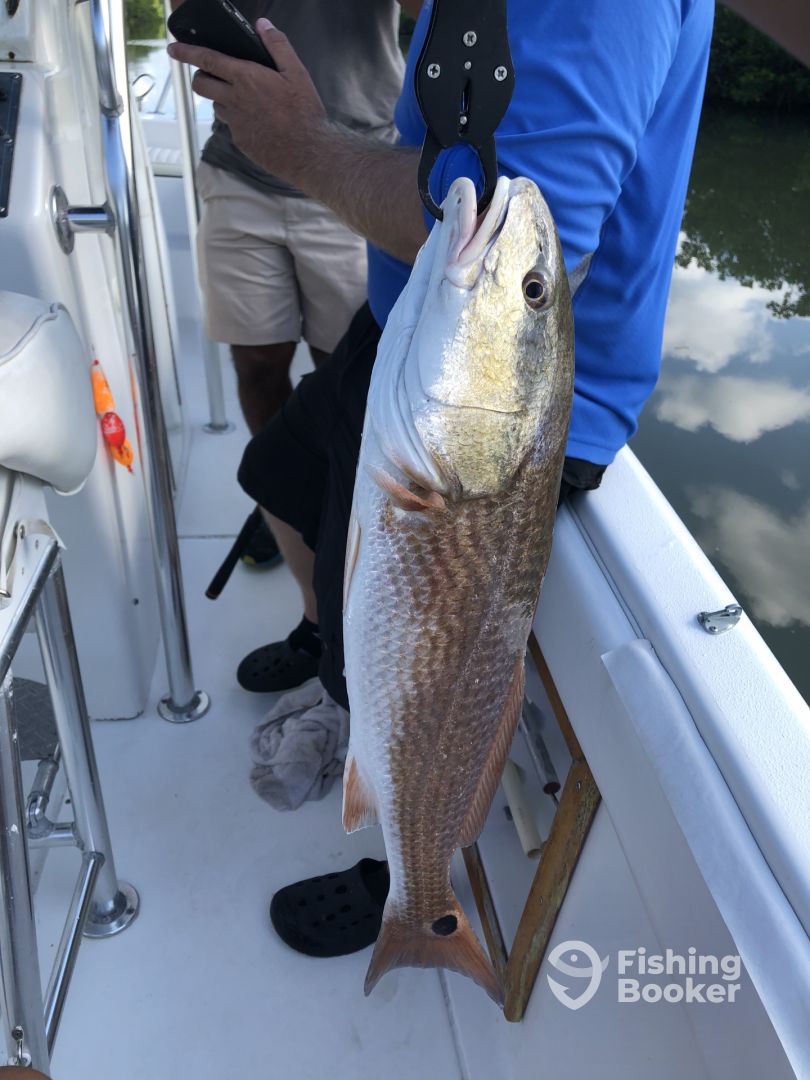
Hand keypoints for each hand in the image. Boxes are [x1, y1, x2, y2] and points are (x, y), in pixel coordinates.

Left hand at [167, 19, 328, 182]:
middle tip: (209, 76)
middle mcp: (235, 100)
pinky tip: (255, 121)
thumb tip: (263, 25)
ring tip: (242, 99)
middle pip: (201, 85)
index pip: (207, 60)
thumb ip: (278, 46)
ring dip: (221, 99)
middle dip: (199, 77)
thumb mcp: (297, 73)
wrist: (307, 152)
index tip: (173, 49)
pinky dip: (236, 119)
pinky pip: (231, 126)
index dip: (187, 53)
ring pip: (215, 106)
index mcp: (246, 78)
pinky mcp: (240, 141)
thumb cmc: (304, 113)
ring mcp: (235, 122)